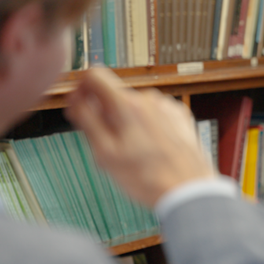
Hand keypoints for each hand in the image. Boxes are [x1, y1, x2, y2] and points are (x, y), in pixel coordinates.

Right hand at [65, 67, 214, 206]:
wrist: (188, 188)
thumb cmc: (146, 177)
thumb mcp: (105, 153)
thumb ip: (87, 120)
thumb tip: (75, 99)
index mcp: (127, 105)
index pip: (94, 75)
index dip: (81, 88)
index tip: (80, 107)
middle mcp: (149, 98)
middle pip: (115, 96)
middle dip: (107, 115)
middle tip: (111, 147)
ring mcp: (167, 106)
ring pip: (136, 106)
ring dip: (129, 122)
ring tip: (136, 152)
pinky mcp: (180, 115)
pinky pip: (155, 113)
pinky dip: (149, 126)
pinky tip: (154, 148)